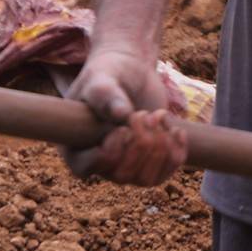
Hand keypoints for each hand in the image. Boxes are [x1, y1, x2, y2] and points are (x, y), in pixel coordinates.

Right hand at [64, 43, 187, 185]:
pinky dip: (175, 154)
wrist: (131, 71)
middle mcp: (99, 162)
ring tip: (157, 116)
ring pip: (145, 179)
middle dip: (139, 145)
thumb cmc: (109, 73)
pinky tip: (176, 129)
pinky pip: (164, 174)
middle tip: (142, 114)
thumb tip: (120, 114)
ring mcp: (125, 164)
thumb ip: (105, 94)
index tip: (122, 128)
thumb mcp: (102, 78)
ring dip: (158, 149)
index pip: (85, 169)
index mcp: (75, 145)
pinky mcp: (149, 161)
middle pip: (121, 175)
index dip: (108, 152)